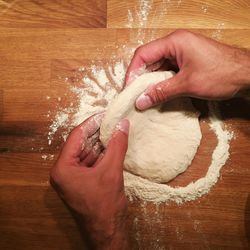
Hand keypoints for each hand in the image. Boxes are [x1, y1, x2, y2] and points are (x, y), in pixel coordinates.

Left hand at [50, 113, 129, 249]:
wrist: (107, 232)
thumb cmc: (105, 205)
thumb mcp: (112, 170)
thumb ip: (117, 145)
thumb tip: (123, 125)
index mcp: (63, 168)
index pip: (76, 136)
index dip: (91, 123)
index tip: (105, 114)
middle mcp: (63, 171)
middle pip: (80, 143)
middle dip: (97, 132)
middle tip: (111, 121)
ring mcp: (71, 177)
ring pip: (86, 152)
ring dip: (100, 142)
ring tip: (114, 130)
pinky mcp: (81, 181)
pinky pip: (90, 161)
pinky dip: (101, 153)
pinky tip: (112, 144)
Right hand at [126, 29, 249, 109]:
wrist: (247, 75)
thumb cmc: (221, 74)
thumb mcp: (187, 84)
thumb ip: (161, 92)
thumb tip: (141, 101)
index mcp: (174, 42)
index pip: (143, 54)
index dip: (132, 72)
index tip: (128, 89)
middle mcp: (175, 44)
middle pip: (149, 60)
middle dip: (140, 78)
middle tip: (134, 95)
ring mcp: (181, 53)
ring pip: (158, 66)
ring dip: (150, 81)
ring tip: (144, 97)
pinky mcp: (186, 62)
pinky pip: (167, 71)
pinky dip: (161, 82)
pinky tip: (157, 93)